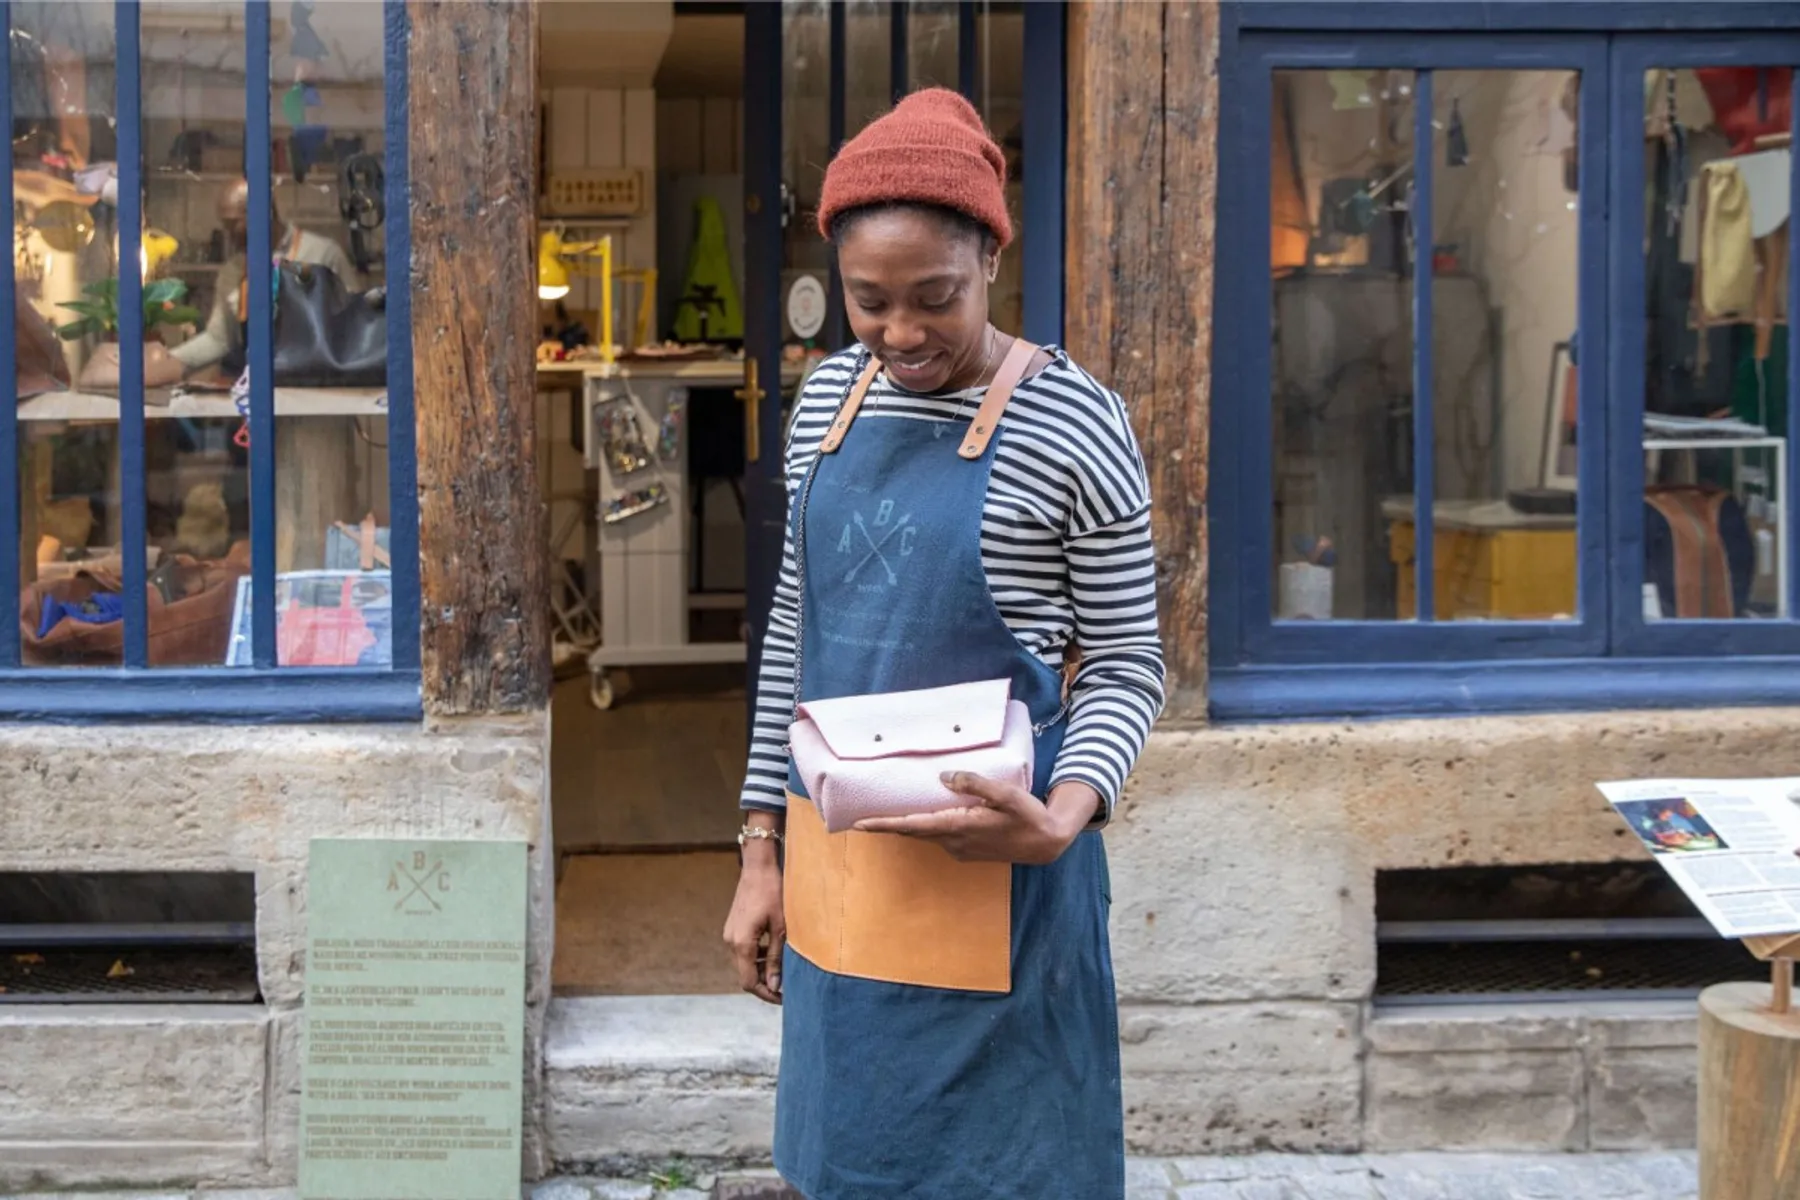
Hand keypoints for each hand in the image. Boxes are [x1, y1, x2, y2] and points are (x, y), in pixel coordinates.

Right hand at [723, 855, 784, 1004]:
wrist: (758, 868)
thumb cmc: (773, 894)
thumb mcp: (780, 928)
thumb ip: (776, 958)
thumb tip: (775, 985)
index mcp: (742, 944)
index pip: (749, 982)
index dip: (766, 994)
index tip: (784, 998)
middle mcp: (731, 941)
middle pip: (745, 974)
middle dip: (765, 983)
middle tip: (788, 987)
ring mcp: (730, 934)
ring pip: (745, 963)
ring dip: (762, 970)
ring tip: (784, 969)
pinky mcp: (734, 928)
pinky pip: (744, 950)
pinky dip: (757, 957)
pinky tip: (773, 951)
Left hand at [852, 773, 1099, 864]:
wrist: (1046, 843)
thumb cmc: (1028, 816)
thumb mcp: (1006, 794)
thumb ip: (975, 783)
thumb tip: (944, 776)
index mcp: (959, 827)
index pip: (913, 826)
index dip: (885, 825)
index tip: (860, 824)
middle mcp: (954, 842)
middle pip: (912, 832)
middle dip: (887, 825)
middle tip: (862, 817)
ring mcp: (960, 848)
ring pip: (925, 834)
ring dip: (906, 825)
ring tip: (887, 811)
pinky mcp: (967, 849)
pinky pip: (938, 836)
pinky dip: (925, 826)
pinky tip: (923, 815)